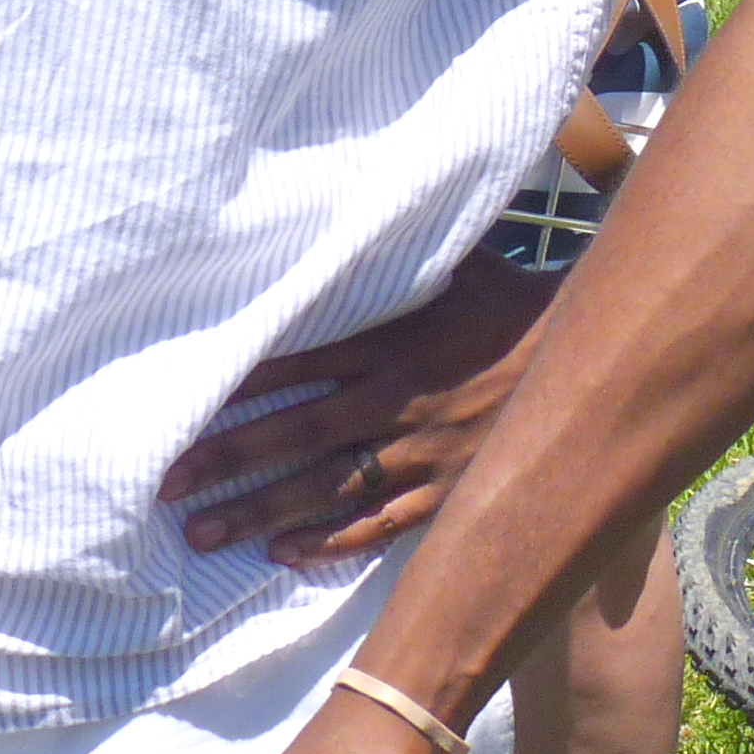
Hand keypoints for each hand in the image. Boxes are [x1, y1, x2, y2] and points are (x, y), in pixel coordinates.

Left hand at [164, 254, 557, 564]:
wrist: (585, 356)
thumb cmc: (506, 299)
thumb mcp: (454, 260)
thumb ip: (395, 250)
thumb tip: (347, 200)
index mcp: (392, 338)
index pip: (298, 363)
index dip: (239, 386)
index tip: (182, 405)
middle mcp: (397, 398)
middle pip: (299, 434)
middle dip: (230, 461)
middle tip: (168, 485)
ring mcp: (421, 451)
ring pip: (329, 489)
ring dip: (264, 512)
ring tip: (204, 534)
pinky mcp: (447, 490)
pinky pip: (380, 524)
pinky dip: (331, 541)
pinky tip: (285, 553)